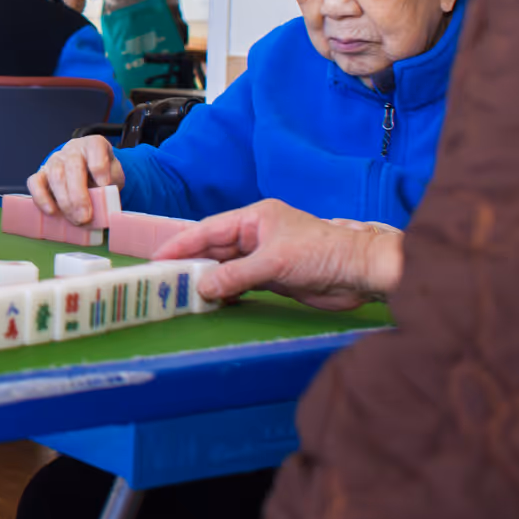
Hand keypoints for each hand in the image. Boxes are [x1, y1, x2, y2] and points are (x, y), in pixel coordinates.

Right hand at [28, 135, 124, 224]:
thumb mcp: (114, 176)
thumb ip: (111, 186)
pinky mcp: (42, 173)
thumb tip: (101, 203)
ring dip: (65, 201)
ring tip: (75, 219)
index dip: (99, 166)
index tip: (104, 184)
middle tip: (86, 217)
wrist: (89, 174)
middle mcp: (73, 149)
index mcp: (93, 144)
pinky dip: (41, 197)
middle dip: (79, 194)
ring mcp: (55, 160)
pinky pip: (35, 182)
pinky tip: (52, 211)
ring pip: (55, 175)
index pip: (95, 147)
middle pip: (73, 166)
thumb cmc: (102, 175)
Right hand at [151, 200, 402, 311]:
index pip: (209, 230)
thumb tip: (202, 288)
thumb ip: (236, 275)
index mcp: (255, 218)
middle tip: (164, 281)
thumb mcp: (275, 263)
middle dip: (191, 264)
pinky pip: (240, 283)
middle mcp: (256, 235)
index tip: (158, 257)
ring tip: (181, 294)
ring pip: (225, 268)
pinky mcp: (273, 278)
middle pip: (214, 249)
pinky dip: (226, 292)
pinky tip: (213, 301)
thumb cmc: (323, 254)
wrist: (360, 273)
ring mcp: (264, 257)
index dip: (181, 243)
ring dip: (207, 281)